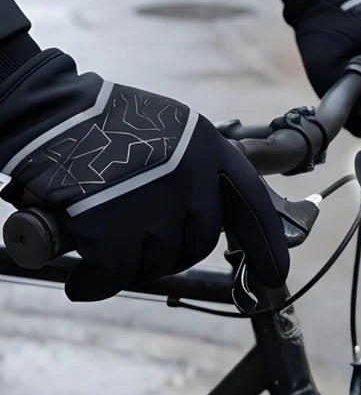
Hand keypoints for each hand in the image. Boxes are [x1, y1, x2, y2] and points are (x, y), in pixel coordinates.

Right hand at [0, 50, 288, 300]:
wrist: (51, 113)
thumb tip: (205, 216)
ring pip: (159, 260)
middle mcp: (192, 176)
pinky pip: (117, 273)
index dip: (268, 245)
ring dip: (132, 262)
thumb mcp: (173, 131)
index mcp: (210, 149)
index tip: (274, 275)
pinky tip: (84, 277)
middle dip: (173, 252)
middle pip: (200, 241)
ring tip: (104, 240)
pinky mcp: (116, 227)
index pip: (254, 205)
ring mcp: (157, 202)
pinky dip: (98, 281)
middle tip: (140, 246)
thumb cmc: (107, 123)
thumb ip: (197, 169)